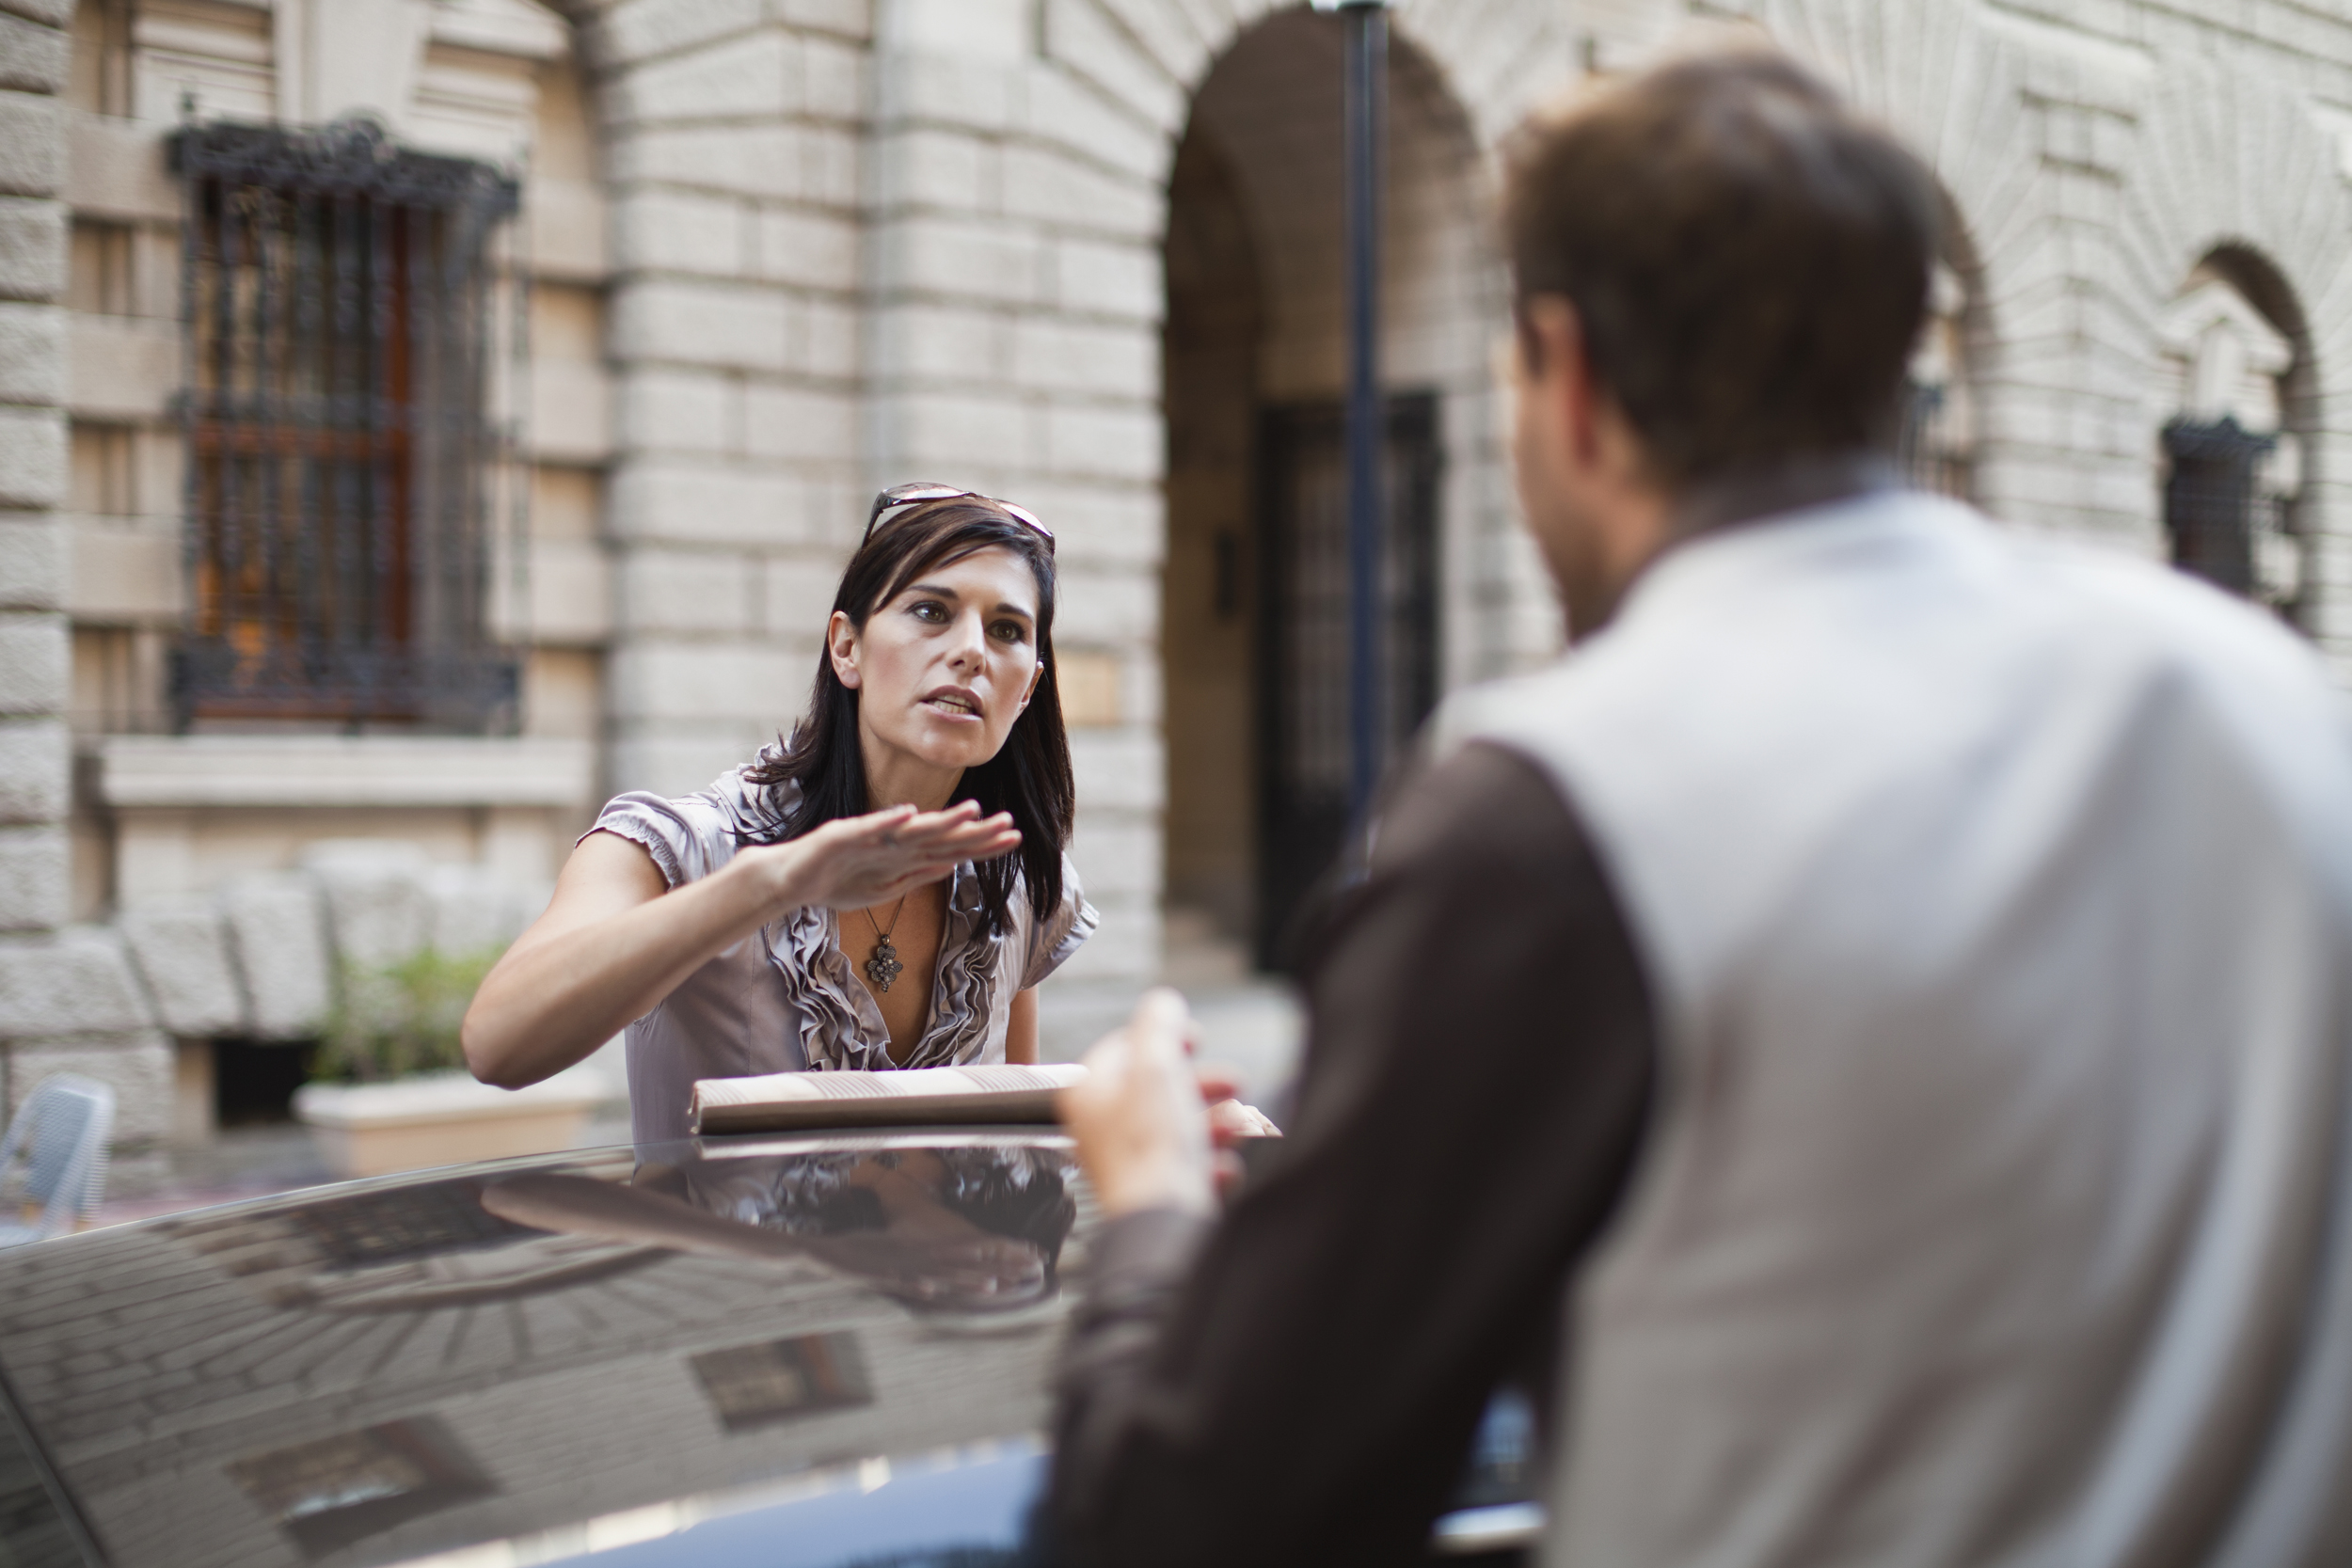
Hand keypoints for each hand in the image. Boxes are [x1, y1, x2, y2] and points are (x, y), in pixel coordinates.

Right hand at [749, 799, 1021, 911]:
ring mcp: (868, 836)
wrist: (787, 881)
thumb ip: (916, 875)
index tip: (1014, 838)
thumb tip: (951, 867)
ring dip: (941, 819)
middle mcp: (891, 840)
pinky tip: (910, 814)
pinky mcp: (841, 835)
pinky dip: (889, 821)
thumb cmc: (835, 882)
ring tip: (971, 810)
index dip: (982, 845)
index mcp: (903, 853)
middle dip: (975, 832)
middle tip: (1010, 825)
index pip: (951, 849)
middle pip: (941, 837)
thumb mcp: (885, 887)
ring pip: (912, 828)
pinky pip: (869, 829)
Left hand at [1060, 989, 1216, 1218]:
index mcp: (1090, 1093)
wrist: (1164, 1222)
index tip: (1196, 1038)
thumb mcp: (1156, 1066)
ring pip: (1179, 1128)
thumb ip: (1159, 1025)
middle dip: (1203, 1084)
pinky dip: (1212, 1164)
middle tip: (1234, 1082)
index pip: (1123, 1047)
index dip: (1164, 1037)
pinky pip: (1190, 1168)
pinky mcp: (1155, 1192)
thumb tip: (1162, 1002)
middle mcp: (1102, 1128)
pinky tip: (1223, 1169)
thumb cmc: (1151, 1148)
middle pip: (1158, 1088)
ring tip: (1240, 1127)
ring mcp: (1128, 1162)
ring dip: (1216, 1123)